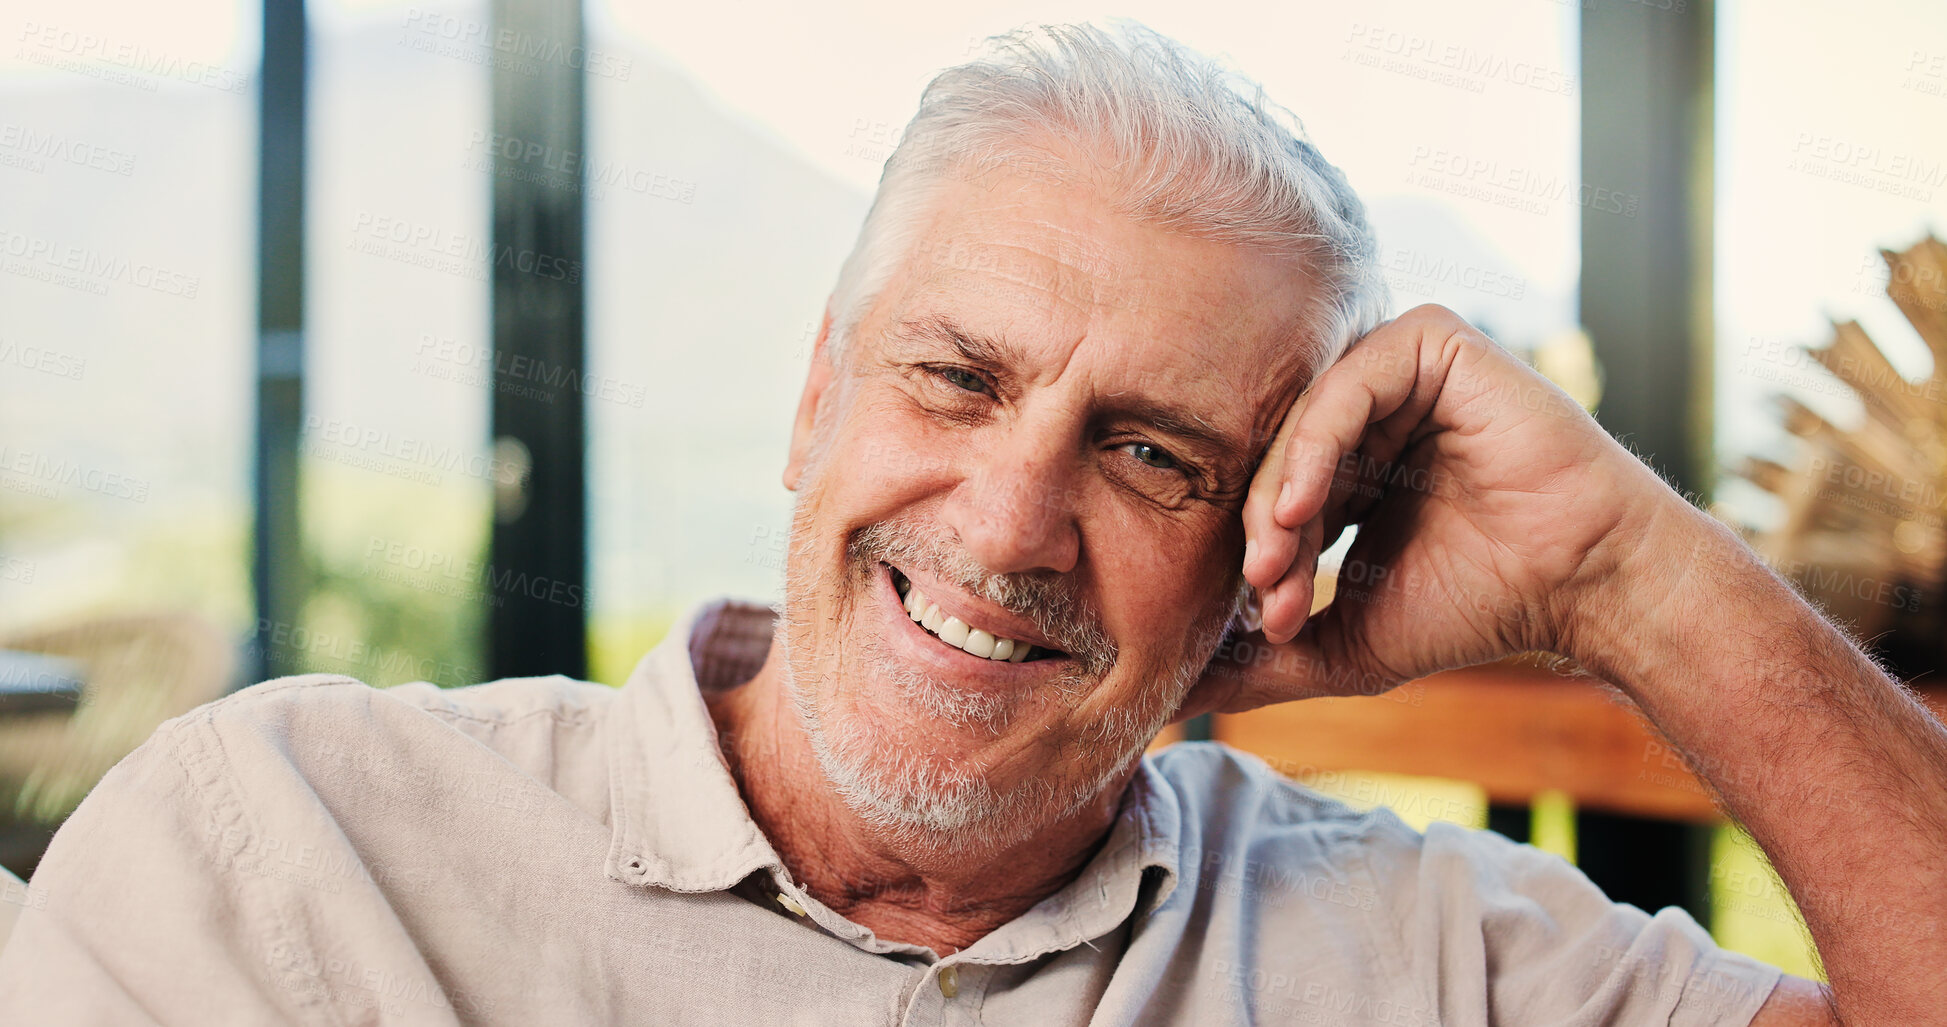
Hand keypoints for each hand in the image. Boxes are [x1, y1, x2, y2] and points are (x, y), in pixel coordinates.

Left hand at [1176, 304, 1678, 718]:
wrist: (1583, 585)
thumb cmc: (1481, 608)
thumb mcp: (1348, 644)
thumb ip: (1266, 661)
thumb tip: (1178, 694)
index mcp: (1350, 465)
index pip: (1266, 493)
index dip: (1255, 556)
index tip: (1261, 622)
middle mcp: (1370, 410)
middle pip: (1274, 455)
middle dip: (1260, 533)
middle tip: (1264, 595)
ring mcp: (1399, 371)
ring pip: (1300, 422)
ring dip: (1276, 499)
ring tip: (1274, 562)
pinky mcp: (1432, 340)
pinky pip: (1345, 384)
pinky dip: (1312, 447)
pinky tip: (1298, 510)